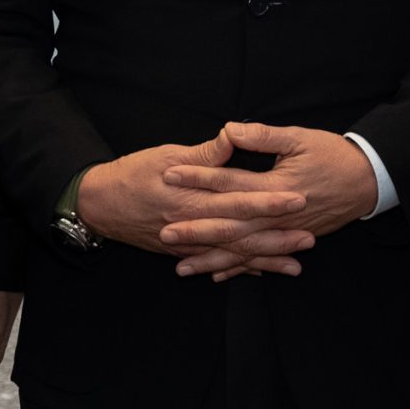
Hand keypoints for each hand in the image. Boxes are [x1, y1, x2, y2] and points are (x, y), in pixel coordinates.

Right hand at [77, 134, 310, 268]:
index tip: (298, 198)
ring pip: (232, 254)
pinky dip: (240, 268)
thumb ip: (204, 154)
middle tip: (310, 238)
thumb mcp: (167, 156)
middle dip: (276, 238)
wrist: (99, 204)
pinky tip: (263, 272)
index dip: (269, 201)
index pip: (239, 200)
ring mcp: (188, 244)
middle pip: (242, 234)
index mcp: (192, 198)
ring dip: (265, 259)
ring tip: (296, 264)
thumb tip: (232, 136)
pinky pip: (216, 262)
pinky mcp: (183, 252)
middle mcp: (193, 226)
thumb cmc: (132, 173)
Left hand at [158, 122, 378, 278]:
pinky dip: (239, 268)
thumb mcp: (300, 138)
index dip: (198, 178)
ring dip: (212, 259)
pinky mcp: (291, 239)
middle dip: (196, 232)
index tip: (169, 175)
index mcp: (275, 186)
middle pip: (230, 226)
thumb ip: (263, 136)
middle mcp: (276, 215)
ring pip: (243, 250)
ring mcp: (284, 232)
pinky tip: (217, 275)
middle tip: (164, 233)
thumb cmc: (334, 155)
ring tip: (181, 267)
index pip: (229, 183)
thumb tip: (229, 130)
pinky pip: (261, 258)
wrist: (369, 181)